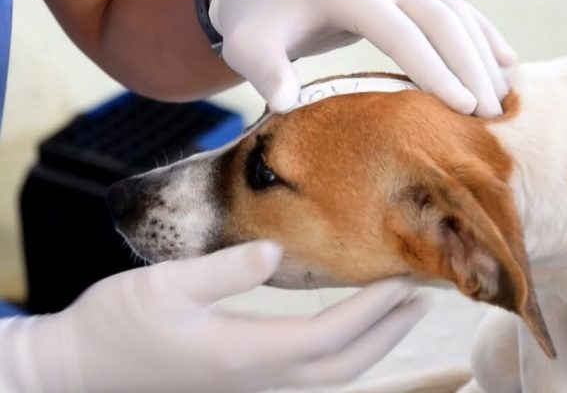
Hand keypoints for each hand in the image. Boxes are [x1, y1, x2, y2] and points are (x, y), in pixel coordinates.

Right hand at [0, 241, 429, 392]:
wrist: (80, 370)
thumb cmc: (117, 326)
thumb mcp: (164, 288)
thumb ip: (224, 269)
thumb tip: (278, 249)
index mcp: (247, 354)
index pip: (331, 336)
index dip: (374, 310)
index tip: (405, 279)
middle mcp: (260, 376)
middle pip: (346, 363)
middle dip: (390, 331)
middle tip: (424, 293)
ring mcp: (254, 383)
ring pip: (333, 373)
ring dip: (374, 342)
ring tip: (401, 307)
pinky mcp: (245, 378)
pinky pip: (312, 370)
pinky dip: (345, 349)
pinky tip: (350, 324)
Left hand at [209, 0, 516, 115]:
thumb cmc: (258, 21)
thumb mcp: (249, 45)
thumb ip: (266, 72)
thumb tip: (285, 104)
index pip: (401, 33)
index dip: (435, 70)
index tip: (463, 107)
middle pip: (440, 20)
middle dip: (471, 67)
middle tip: (491, 115)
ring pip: (456, 12)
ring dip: (483, 53)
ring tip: (504, 99)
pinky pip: (456, 8)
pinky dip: (482, 33)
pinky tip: (506, 60)